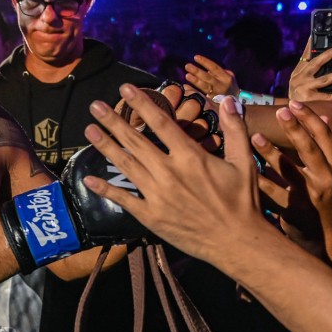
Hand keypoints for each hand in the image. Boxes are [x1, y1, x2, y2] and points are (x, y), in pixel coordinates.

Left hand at [82, 85, 274, 263]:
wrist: (237, 242)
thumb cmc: (242, 200)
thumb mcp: (243, 161)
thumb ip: (234, 128)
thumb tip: (229, 99)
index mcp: (190, 156)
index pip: (160, 123)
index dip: (141, 103)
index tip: (125, 88)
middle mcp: (169, 172)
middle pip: (135, 141)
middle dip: (113, 121)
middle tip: (95, 106)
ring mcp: (157, 195)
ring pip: (126, 165)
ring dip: (105, 146)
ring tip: (89, 129)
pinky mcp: (151, 216)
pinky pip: (124, 199)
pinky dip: (105, 189)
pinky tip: (89, 180)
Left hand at [185, 54, 239, 99]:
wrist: (234, 102)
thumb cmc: (228, 85)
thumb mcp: (228, 76)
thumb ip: (217, 72)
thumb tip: (206, 69)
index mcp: (226, 77)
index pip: (215, 68)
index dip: (205, 62)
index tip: (195, 57)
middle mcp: (222, 86)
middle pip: (208, 78)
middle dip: (197, 71)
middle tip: (187, 66)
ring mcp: (217, 95)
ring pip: (205, 87)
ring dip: (195, 81)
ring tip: (187, 75)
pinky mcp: (213, 102)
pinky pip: (202, 96)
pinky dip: (194, 91)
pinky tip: (186, 87)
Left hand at [251, 101, 331, 254]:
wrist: (323, 236)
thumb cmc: (320, 196)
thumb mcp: (327, 171)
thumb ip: (321, 146)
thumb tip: (321, 115)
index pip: (324, 135)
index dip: (309, 117)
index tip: (292, 102)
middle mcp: (326, 179)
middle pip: (310, 149)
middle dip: (295, 128)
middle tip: (279, 111)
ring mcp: (310, 196)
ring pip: (289, 171)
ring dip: (271, 153)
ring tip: (254, 137)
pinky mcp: (293, 211)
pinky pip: (273, 193)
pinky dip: (259, 181)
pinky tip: (244, 169)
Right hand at [288, 37, 331, 101]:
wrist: (289, 113)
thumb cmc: (298, 96)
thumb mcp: (298, 81)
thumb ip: (308, 70)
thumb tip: (323, 58)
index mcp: (298, 72)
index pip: (306, 55)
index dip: (311, 45)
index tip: (316, 34)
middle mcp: (299, 78)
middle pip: (316, 63)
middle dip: (328, 54)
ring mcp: (304, 88)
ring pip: (325, 79)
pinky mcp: (309, 99)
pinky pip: (327, 96)